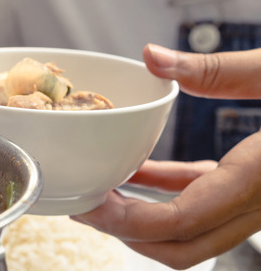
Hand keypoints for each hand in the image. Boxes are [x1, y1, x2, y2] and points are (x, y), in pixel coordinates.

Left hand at [74, 44, 260, 268]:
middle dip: (129, 234)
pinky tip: (140, 170)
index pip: (185, 220)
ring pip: (198, 233)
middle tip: (84, 203)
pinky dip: (171, 193)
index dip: (129, 221)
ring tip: (102, 188)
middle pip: (186, 246)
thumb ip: (217, 67)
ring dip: (147, 218)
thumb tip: (151, 56)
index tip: (89, 202)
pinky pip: (210, 203)